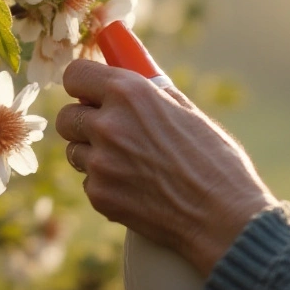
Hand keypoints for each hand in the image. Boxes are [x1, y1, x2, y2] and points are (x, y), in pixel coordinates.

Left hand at [57, 59, 276, 275]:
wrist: (223, 215)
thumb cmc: (215, 160)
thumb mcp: (187, 112)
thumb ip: (152, 95)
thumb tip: (133, 79)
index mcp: (131, 92)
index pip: (75, 74)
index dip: (82, 84)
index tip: (90, 91)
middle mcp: (108, 124)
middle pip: (66, 116)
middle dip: (83, 121)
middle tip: (109, 130)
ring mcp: (100, 163)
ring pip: (73, 150)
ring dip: (92, 153)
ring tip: (129, 162)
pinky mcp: (99, 195)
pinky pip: (89, 182)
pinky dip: (105, 184)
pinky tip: (136, 187)